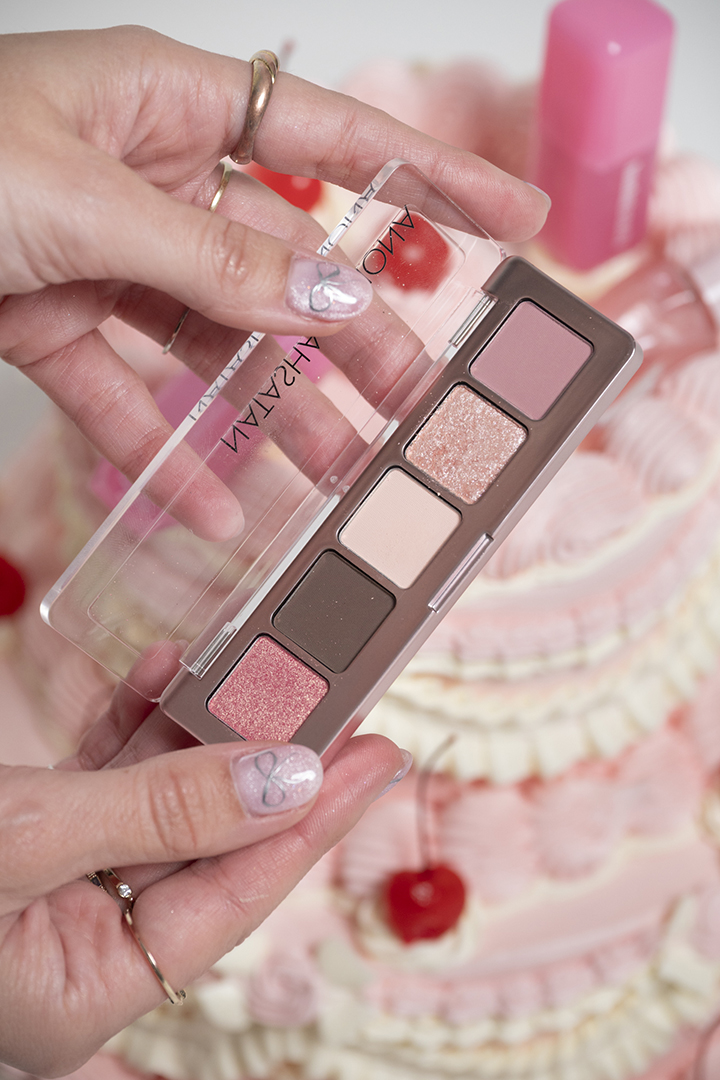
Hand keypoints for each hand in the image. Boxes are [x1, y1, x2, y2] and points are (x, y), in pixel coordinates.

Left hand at [0, 26, 548, 509]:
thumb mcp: (86, 198)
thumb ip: (218, 255)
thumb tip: (337, 287)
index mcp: (167, 107)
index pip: (334, 142)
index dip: (434, 180)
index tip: (514, 220)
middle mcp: (149, 179)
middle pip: (285, 266)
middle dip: (357, 339)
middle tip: (420, 405)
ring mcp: (103, 256)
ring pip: (216, 344)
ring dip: (274, 415)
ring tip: (336, 477)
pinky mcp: (53, 324)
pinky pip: (130, 395)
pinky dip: (171, 453)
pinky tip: (215, 508)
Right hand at [0, 674, 408, 1075]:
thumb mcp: (34, 841)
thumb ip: (163, 812)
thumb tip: (287, 781)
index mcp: (85, 990)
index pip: (237, 898)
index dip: (314, 820)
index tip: (379, 757)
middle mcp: (79, 944)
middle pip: (207, 844)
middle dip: (269, 761)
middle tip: (339, 702)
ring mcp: (57, 886)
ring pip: (160, 799)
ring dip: (200, 726)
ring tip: (261, 670)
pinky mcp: (35, 833)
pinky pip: (106, 776)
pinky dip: (134, 722)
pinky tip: (167, 672)